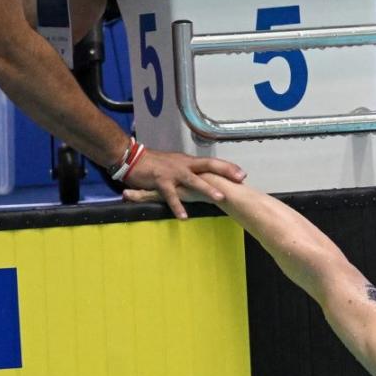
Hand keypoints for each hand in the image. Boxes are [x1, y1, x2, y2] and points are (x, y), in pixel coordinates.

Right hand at [121, 148, 245, 218]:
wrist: (133, 158)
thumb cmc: (155, 163)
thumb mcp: (175, 164)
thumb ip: (188, 170)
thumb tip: (202, 176)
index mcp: (188, 161)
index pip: (211, 162)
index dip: (227, 167)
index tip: (242, 173)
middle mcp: (184, 164)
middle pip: (208, 165)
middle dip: (225, 171)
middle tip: (240, 178)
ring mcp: (173, 172)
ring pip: (193, 180)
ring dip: (207, 188)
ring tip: (220, 198)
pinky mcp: (161, 180)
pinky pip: (171, 195)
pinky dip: (177, 206)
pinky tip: (183, 217)